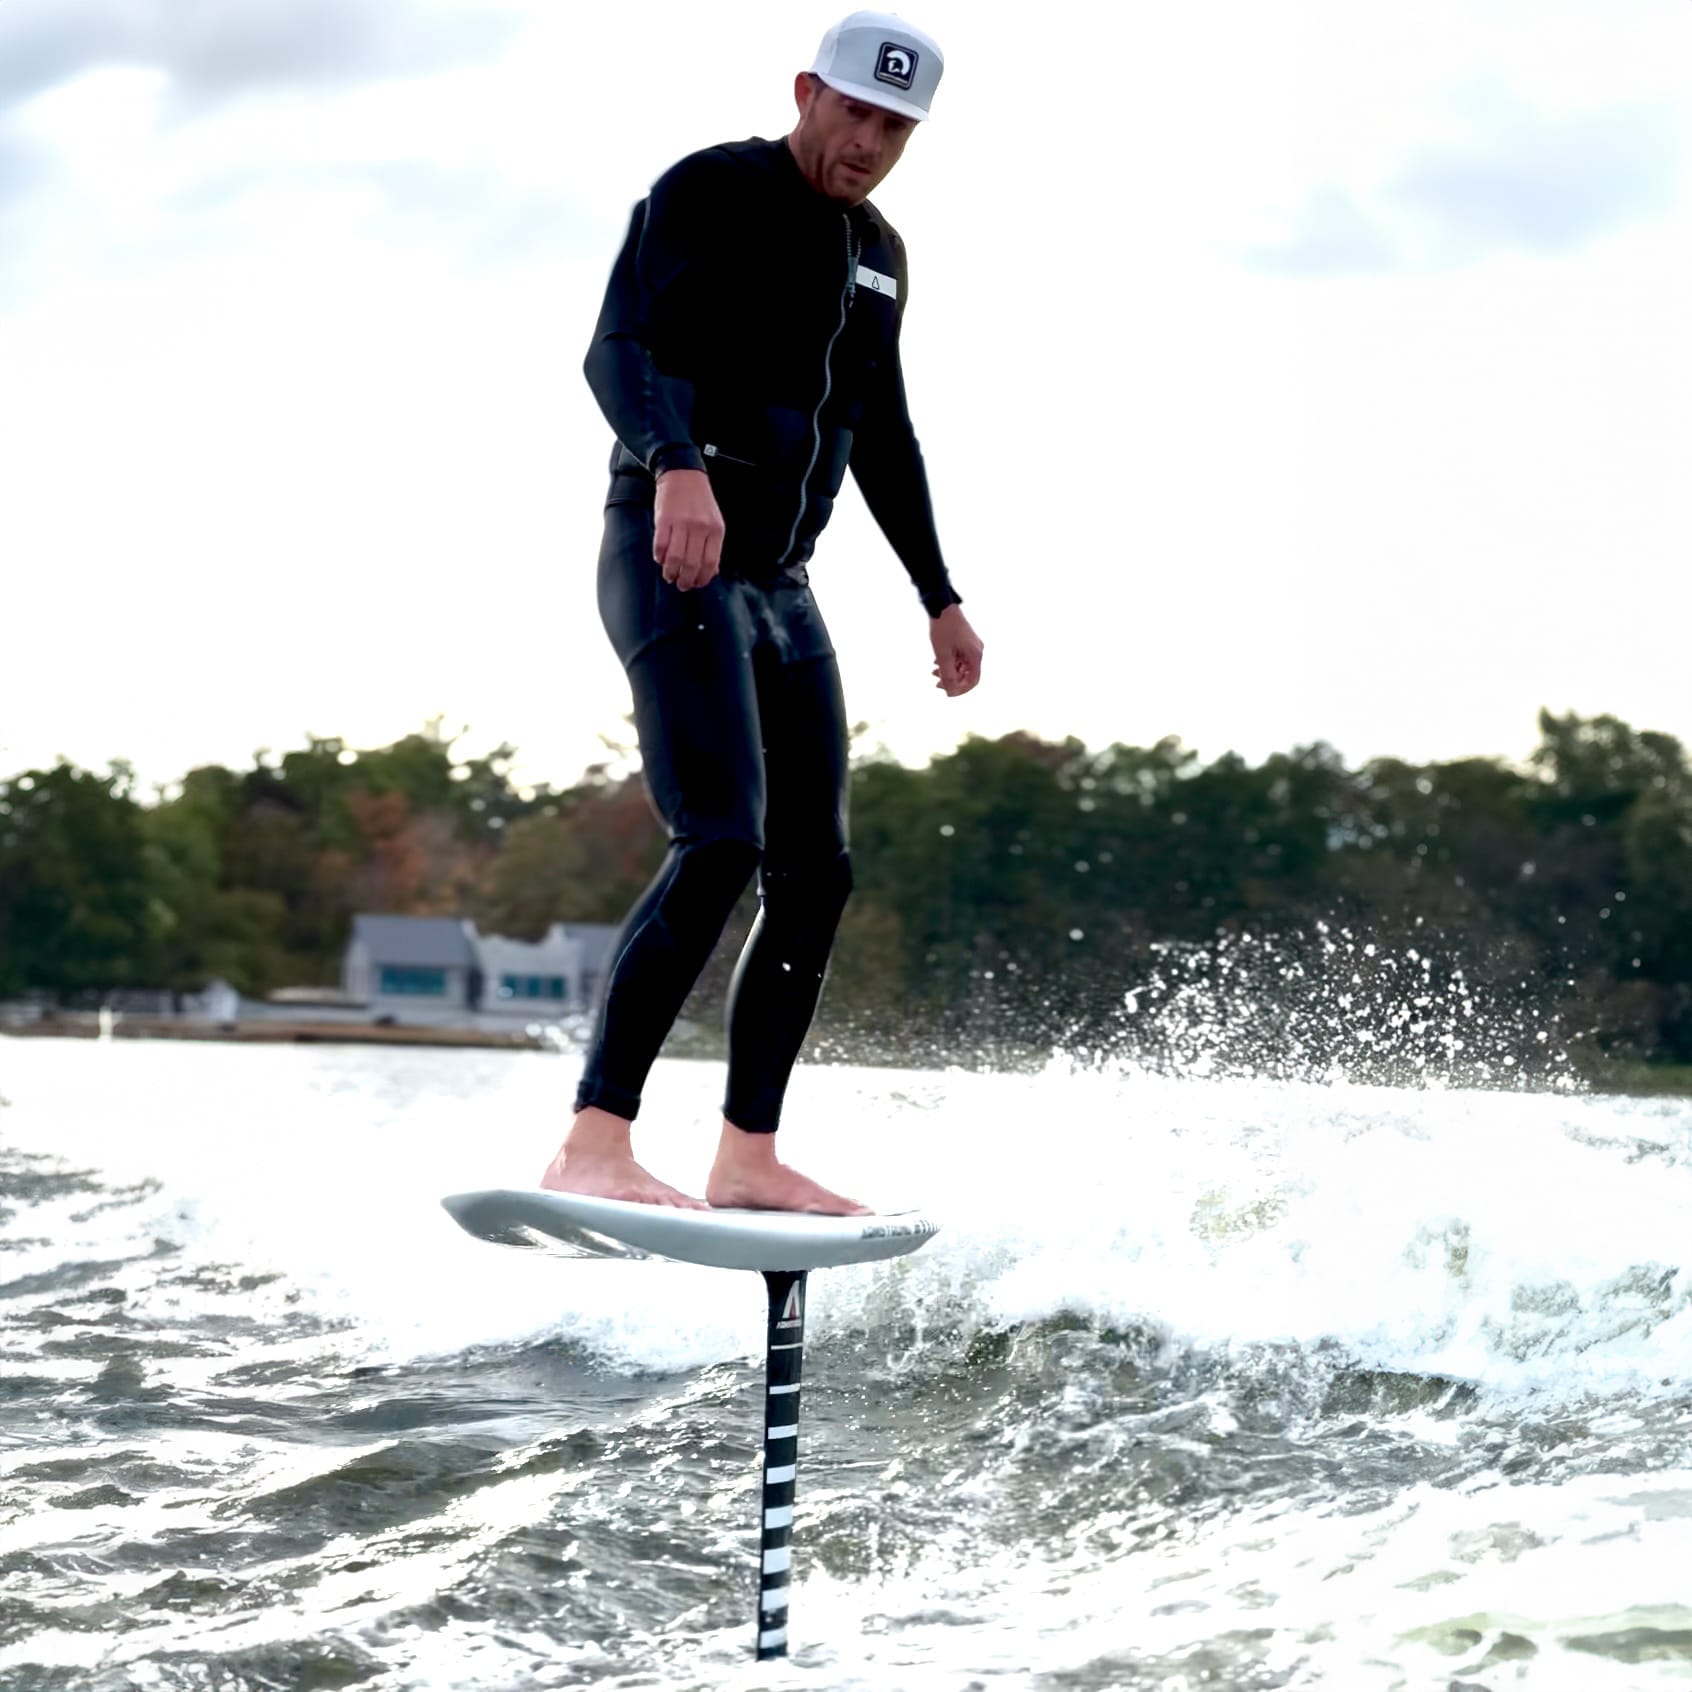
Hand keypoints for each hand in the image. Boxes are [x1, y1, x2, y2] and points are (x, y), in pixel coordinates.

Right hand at [653, 468, 724, 590]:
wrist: (683, 474)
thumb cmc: (699, 500)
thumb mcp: (714, 522)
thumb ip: (712, 546)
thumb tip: (711, 572)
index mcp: (715, 530)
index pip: (710, 563)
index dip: (702, 579)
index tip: (697, 585)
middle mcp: (700, 528)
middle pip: (692, 564)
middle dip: (686, 580)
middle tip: (682, 585)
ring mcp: (681, 524)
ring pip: (675, 558)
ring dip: (671, 572)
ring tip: (670, 576)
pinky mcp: (664, 520)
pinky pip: (660, 545)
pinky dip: (659, 557)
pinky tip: (661, 560)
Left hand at [929, 604, 982, 695]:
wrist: (941, 605)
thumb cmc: (943, 629)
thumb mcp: (943, 655)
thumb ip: (947, 675)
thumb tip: (950, 692)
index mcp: (975, 655)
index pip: (972, 681)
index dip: (960, 689)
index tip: (946, 691)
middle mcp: (977, 651)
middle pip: (968, 674)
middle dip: (952, 680)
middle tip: (936, 682)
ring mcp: (971, 645)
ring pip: (962, 666)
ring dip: (949, 671)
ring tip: (934, 671)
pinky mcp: (965, 640)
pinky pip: (960, 657)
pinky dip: (950, 661)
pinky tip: (937, 661)